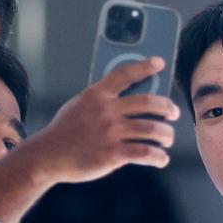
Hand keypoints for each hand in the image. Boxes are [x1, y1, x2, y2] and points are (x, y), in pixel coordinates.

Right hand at [20, 57, 179, 182]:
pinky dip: (158, 157)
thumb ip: (100, 100)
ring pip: (152, 129)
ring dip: (166, 135)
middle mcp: (106, 111)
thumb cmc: (64, 131)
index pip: (125, 74)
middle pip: (149, 102)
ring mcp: (111, 132)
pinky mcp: (113, 154)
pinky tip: (161, 159)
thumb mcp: (78, 106)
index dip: (145, 66)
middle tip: (174, 113)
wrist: (48, 155)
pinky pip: (146, 152)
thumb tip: (128, 99)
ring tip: (167, 138)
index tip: (159, 63)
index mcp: (97, 95)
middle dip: (167, 107)